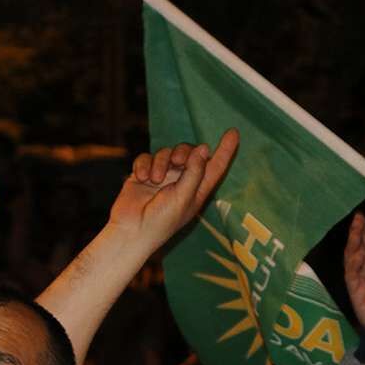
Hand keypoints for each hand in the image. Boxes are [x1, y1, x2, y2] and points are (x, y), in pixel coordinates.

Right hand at [109, 129, 238, 255]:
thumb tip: (204, 148)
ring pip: (166, 153)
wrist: (130, 232)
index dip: (225, 150)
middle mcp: (181, 182)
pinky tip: (140, 177)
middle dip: (183, 152)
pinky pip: (145, 158)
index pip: (215, 166)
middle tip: (177, 162)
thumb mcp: (183, 197)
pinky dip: (143, 164)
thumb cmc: (161, 221)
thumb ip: (195, 171)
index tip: (233, 132)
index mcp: (197, 189)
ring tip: (154, 179)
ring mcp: (161, 177)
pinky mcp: (143, 175)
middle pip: (189, 152)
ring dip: (160, 162)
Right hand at [343, 213, 364, 339]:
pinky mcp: (358, 295)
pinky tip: (357, 254)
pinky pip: (353, 278)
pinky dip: (354, 266)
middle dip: (357, 234)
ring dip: (353, 245)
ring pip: (353, 260)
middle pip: (359, 249)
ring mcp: (362, 284)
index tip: (362, 216)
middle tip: (356, 218)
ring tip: (355, 230)